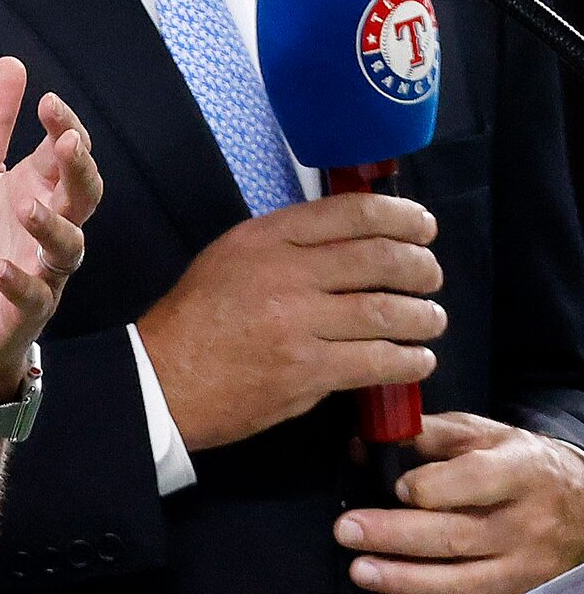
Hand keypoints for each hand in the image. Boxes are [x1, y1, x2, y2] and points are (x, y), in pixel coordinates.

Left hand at [0, 59, 102, 402]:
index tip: (46, 102)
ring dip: (51, 225)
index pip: (66, 155)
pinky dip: (18, 283)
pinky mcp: (24, 310)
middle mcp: (51, 229)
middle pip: (83, 197)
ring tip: (26, 204)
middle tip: (64, 143)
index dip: (63, 128)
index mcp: (40, 192)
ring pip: (68, 247)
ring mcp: (43, 271)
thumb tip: (12, 63)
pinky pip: (33, 297)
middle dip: (78, 170)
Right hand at [136, 194, 443, 452]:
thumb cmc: (198, 319)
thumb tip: (358, 242)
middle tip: (430, 278)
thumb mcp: (231, 259)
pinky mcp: (308, 370)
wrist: (163, 379)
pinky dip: (410, 361)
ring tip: (429, 321)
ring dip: (424, 318)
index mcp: (264, 239)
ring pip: (389, 312)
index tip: (423, 227)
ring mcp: (297, 324)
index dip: (403, 217)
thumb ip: (288, 246)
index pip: (353, 213)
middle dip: (422, 268)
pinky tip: (415, 359)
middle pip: (383, 260)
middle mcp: (284, 273)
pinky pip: (380, 361)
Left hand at [337, 413, 583, 593]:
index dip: (430, 486)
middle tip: (346, 532)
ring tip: (360, 570)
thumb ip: (425, 435)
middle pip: (459, 536)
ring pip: (464, 583)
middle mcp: (526, 524)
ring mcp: (526, 568)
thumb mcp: (480, 435)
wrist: (581, 506)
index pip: (476, 480)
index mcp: (519, 473)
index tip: (393, 486)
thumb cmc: (514, 465)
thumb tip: (364, 445)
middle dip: (396, 536)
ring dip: (406, 581)